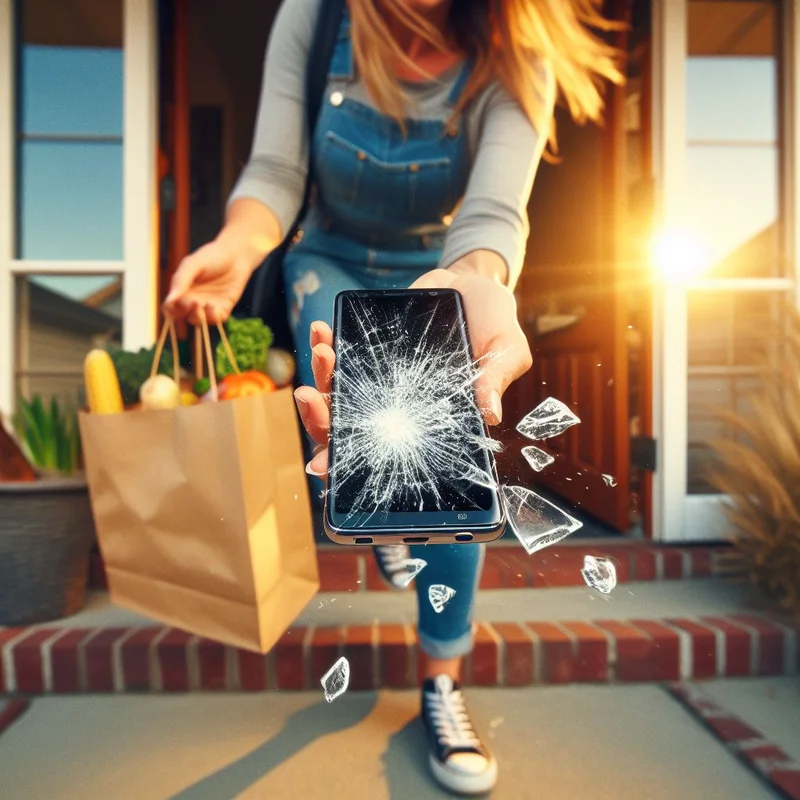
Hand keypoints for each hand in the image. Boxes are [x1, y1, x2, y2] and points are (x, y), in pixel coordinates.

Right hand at [162, 237, 255, 324]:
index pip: (170, 307)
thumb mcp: (193, 264)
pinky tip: (214, 307)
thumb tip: (170, 300)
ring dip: (199, 316)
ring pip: (198, 320)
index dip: (170, 309)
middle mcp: (192, 300)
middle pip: (181, 316)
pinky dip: (213, 317)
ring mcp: (208, 305)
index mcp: (182, 290)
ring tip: (204, 304)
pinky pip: (215, 320)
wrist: (236, 254)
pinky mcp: (223, 307)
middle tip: (193, 301)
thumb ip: (181, 280)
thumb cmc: (211, 256)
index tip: (176, 303)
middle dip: (184, 312)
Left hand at [293, 267, 532, 477]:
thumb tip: (489, 413)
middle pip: (348, 426)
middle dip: (320, 419)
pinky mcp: (368, 348)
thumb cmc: (493, 323)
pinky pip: (340, 355)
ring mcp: (378, 378)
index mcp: (423, 420)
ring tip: (323, 353)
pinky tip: (322, 332)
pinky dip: (326, 346)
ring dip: (321, 378)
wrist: (473, 283)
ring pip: (337, 392)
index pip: (383, 451)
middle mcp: (395, 405)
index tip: (325, 465)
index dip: (350, 463)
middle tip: (310, 398)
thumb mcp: (506, 349)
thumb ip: (496, 378)